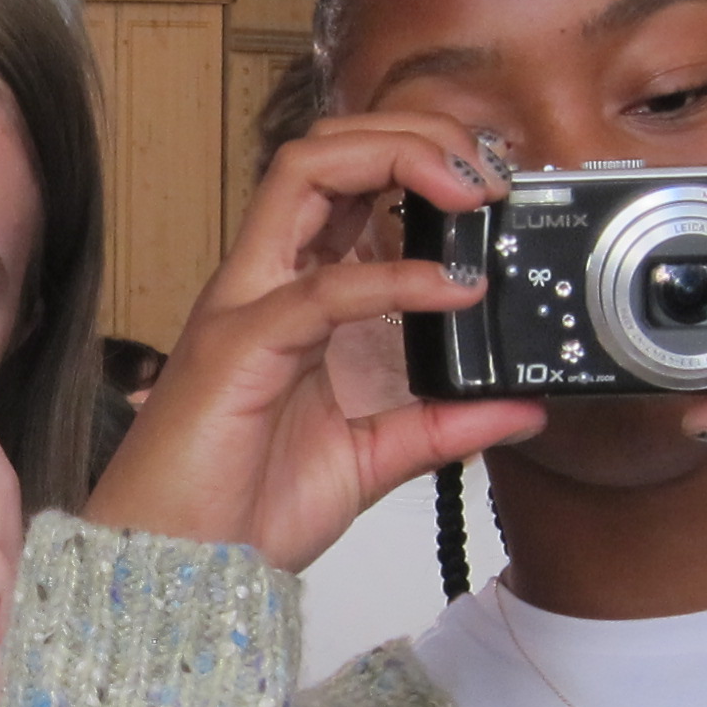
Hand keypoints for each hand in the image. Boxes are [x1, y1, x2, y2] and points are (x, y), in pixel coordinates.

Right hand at [89, 116, 545, 569]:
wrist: (182, 573)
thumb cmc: (245, 509)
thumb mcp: (373, 459)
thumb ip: (444, 427)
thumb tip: (523, 409)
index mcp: (293, 296)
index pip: (348, 181)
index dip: (419, 158)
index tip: (492, 192)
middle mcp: (266, 283)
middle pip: (327, 148)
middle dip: (414, 133)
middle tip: (489, 175)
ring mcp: (248, 306)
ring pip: (307, 172)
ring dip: (397, 159)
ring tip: (470, 194)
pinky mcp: (240, 349)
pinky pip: (320, 289)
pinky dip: (395, 278)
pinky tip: (451, 293)